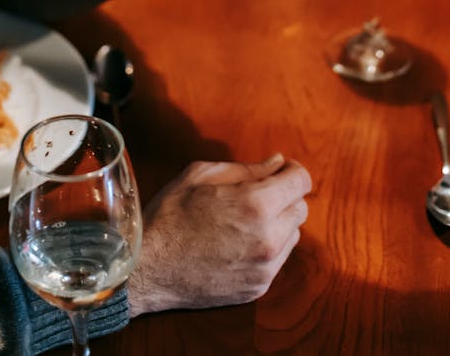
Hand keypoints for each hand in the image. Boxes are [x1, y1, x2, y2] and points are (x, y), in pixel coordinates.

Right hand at [127, 153, 311, 315]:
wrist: (148, 267)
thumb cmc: (171, 215)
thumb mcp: (202, 175)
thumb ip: (247, 168)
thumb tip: (277, 162)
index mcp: (256, 205)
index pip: (301, 181)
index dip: (291, 171)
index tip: (279, 170)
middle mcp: (268, 239)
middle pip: (300, 208)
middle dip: (284, 195)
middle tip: (256, 193)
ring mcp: (264, 268)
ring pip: (292, 234)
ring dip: (278, 222)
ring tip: (244, 219)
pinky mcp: (257, 287)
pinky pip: (278, 259)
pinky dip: (267, 246)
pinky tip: (238, 241)